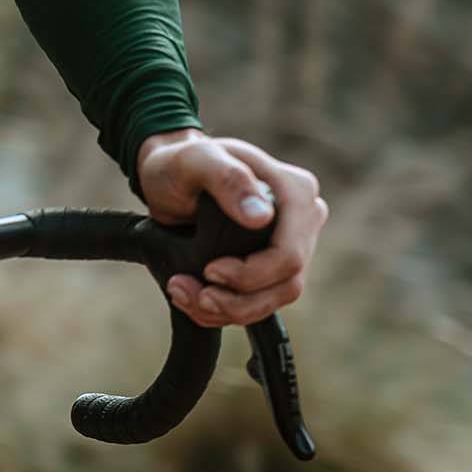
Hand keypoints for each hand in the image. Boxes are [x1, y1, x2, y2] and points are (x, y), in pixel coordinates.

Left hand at [136, 129, 328, 327]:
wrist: (168, 179)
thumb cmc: (181, 164)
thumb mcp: (196, 161)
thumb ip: (228, 179)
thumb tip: (261, 217)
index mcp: (296, 192)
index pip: (289, 255)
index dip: (250, 275)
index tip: (209, 271)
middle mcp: (303, 221)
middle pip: (287, 284)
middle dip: (236, 301)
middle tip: (192, 295)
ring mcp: (290, 246)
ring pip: (273, 300)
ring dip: (227, 311)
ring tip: (184, 295)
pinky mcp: (271, 267)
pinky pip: (258, 303)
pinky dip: (224, 311)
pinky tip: (194, 299)